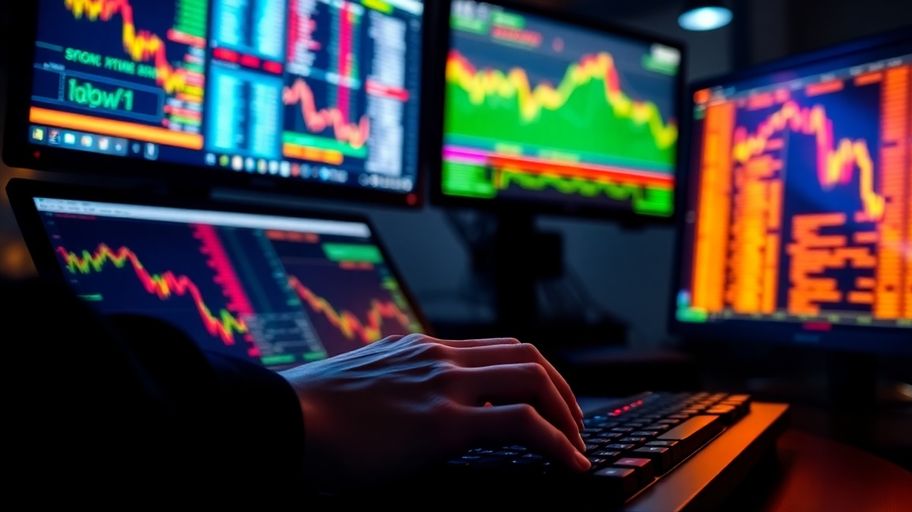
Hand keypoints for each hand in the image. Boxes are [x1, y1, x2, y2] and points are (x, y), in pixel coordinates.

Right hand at [280, 334, 588, 489]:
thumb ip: (394, 387)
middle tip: (574, 423)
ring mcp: (443, 385)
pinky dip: (557, 441)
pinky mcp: (442, 423)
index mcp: (420, 348)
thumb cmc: (309, 413)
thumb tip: (407, 412)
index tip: (547, 400)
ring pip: (533, 379)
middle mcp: (438, 357)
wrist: (282, 420)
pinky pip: (522, 422)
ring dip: (566, 412)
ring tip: (576, 445)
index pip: (497, 346)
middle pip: (527, 355)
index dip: (535, 372)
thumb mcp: (361, 385)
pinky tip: (569, 462)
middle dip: (562, 389)